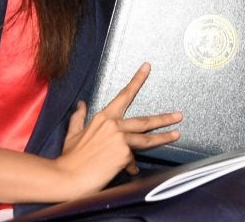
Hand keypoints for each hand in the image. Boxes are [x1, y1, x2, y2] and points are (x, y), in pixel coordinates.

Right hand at [55, 64, 181, 193]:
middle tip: (178, 116)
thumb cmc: (69, 158)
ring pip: (147, 138)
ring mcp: (120, 138)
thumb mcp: (72, 134)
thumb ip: (79, 117)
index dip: (137, 80)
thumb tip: (81, 103)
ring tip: (176, 134)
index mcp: (103, 117)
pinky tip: (128, 171)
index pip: (124, 95)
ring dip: (164, 137)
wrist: (66, 178)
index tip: (147, 67)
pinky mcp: (124, 153)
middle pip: (145, 120)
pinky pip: (132, 161)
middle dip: (164, 118)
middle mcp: (114, 125)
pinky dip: (130, 167)